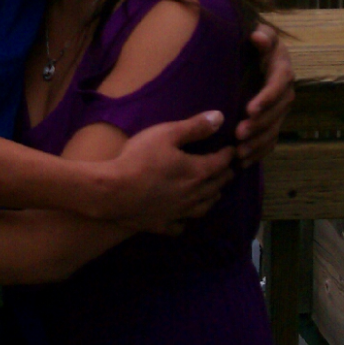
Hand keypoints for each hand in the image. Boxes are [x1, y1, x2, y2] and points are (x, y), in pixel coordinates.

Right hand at [101, 112, 234, 232]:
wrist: (112, 192)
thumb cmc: (139, 158)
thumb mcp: (166, 134)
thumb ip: (194, 127)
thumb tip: (220, 117)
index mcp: (197, 172)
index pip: (221, 163)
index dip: (227, 155)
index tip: (231, 150)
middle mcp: (193, 195)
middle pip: (216, 186)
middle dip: (224, 176)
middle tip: (227, 170)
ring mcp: (179, 213)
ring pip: (203, 207)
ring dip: (212, 198)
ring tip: (214, 193)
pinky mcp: (163, 225)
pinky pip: (180, 226)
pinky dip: (186, 221)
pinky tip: (183, 218)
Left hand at [235, 25, 294, 164]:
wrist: (257, 57)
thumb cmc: (256, 44)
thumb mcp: (261, 35)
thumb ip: (262, 36)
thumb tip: (258, 37)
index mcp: (283, 71)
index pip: (279, 85)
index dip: (267, 98)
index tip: (250, 109)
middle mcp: (286, 93)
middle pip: (277, 112)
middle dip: (259, 125)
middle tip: (239, 134)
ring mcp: (280, 110)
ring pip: (274, 130)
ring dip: (258, 143)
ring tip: (239, 153)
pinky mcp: (273, 123)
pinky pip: (270, 141)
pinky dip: (258, 153)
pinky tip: (243, 163)